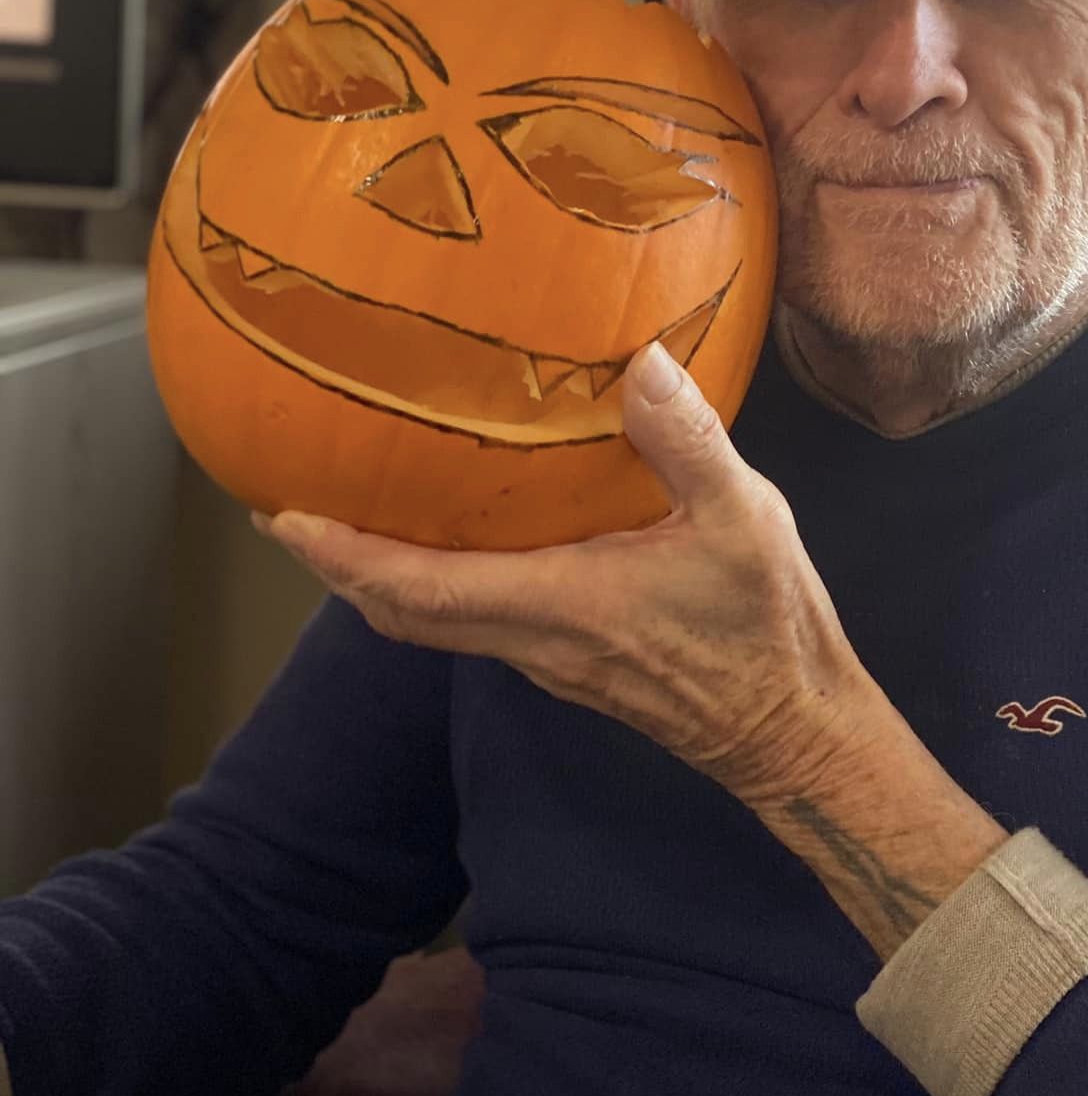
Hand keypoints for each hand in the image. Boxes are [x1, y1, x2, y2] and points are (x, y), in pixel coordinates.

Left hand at [258, 341, 877, 809]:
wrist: (794, 734)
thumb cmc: (768, 632)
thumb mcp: (744, 521)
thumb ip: (687, 442)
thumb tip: (640, 361)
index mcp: (561, 603)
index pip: (418, 589)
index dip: (344, 556)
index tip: (285, 517)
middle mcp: (536, 642)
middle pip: (404, 615)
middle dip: (340, 567)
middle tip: (291, 510)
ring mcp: (551, 662)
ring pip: (436, 625)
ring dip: (383, 578)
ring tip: (358, 515)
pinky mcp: (574, 666)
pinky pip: (477, 626)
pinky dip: (437, 587)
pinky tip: (459, 541)